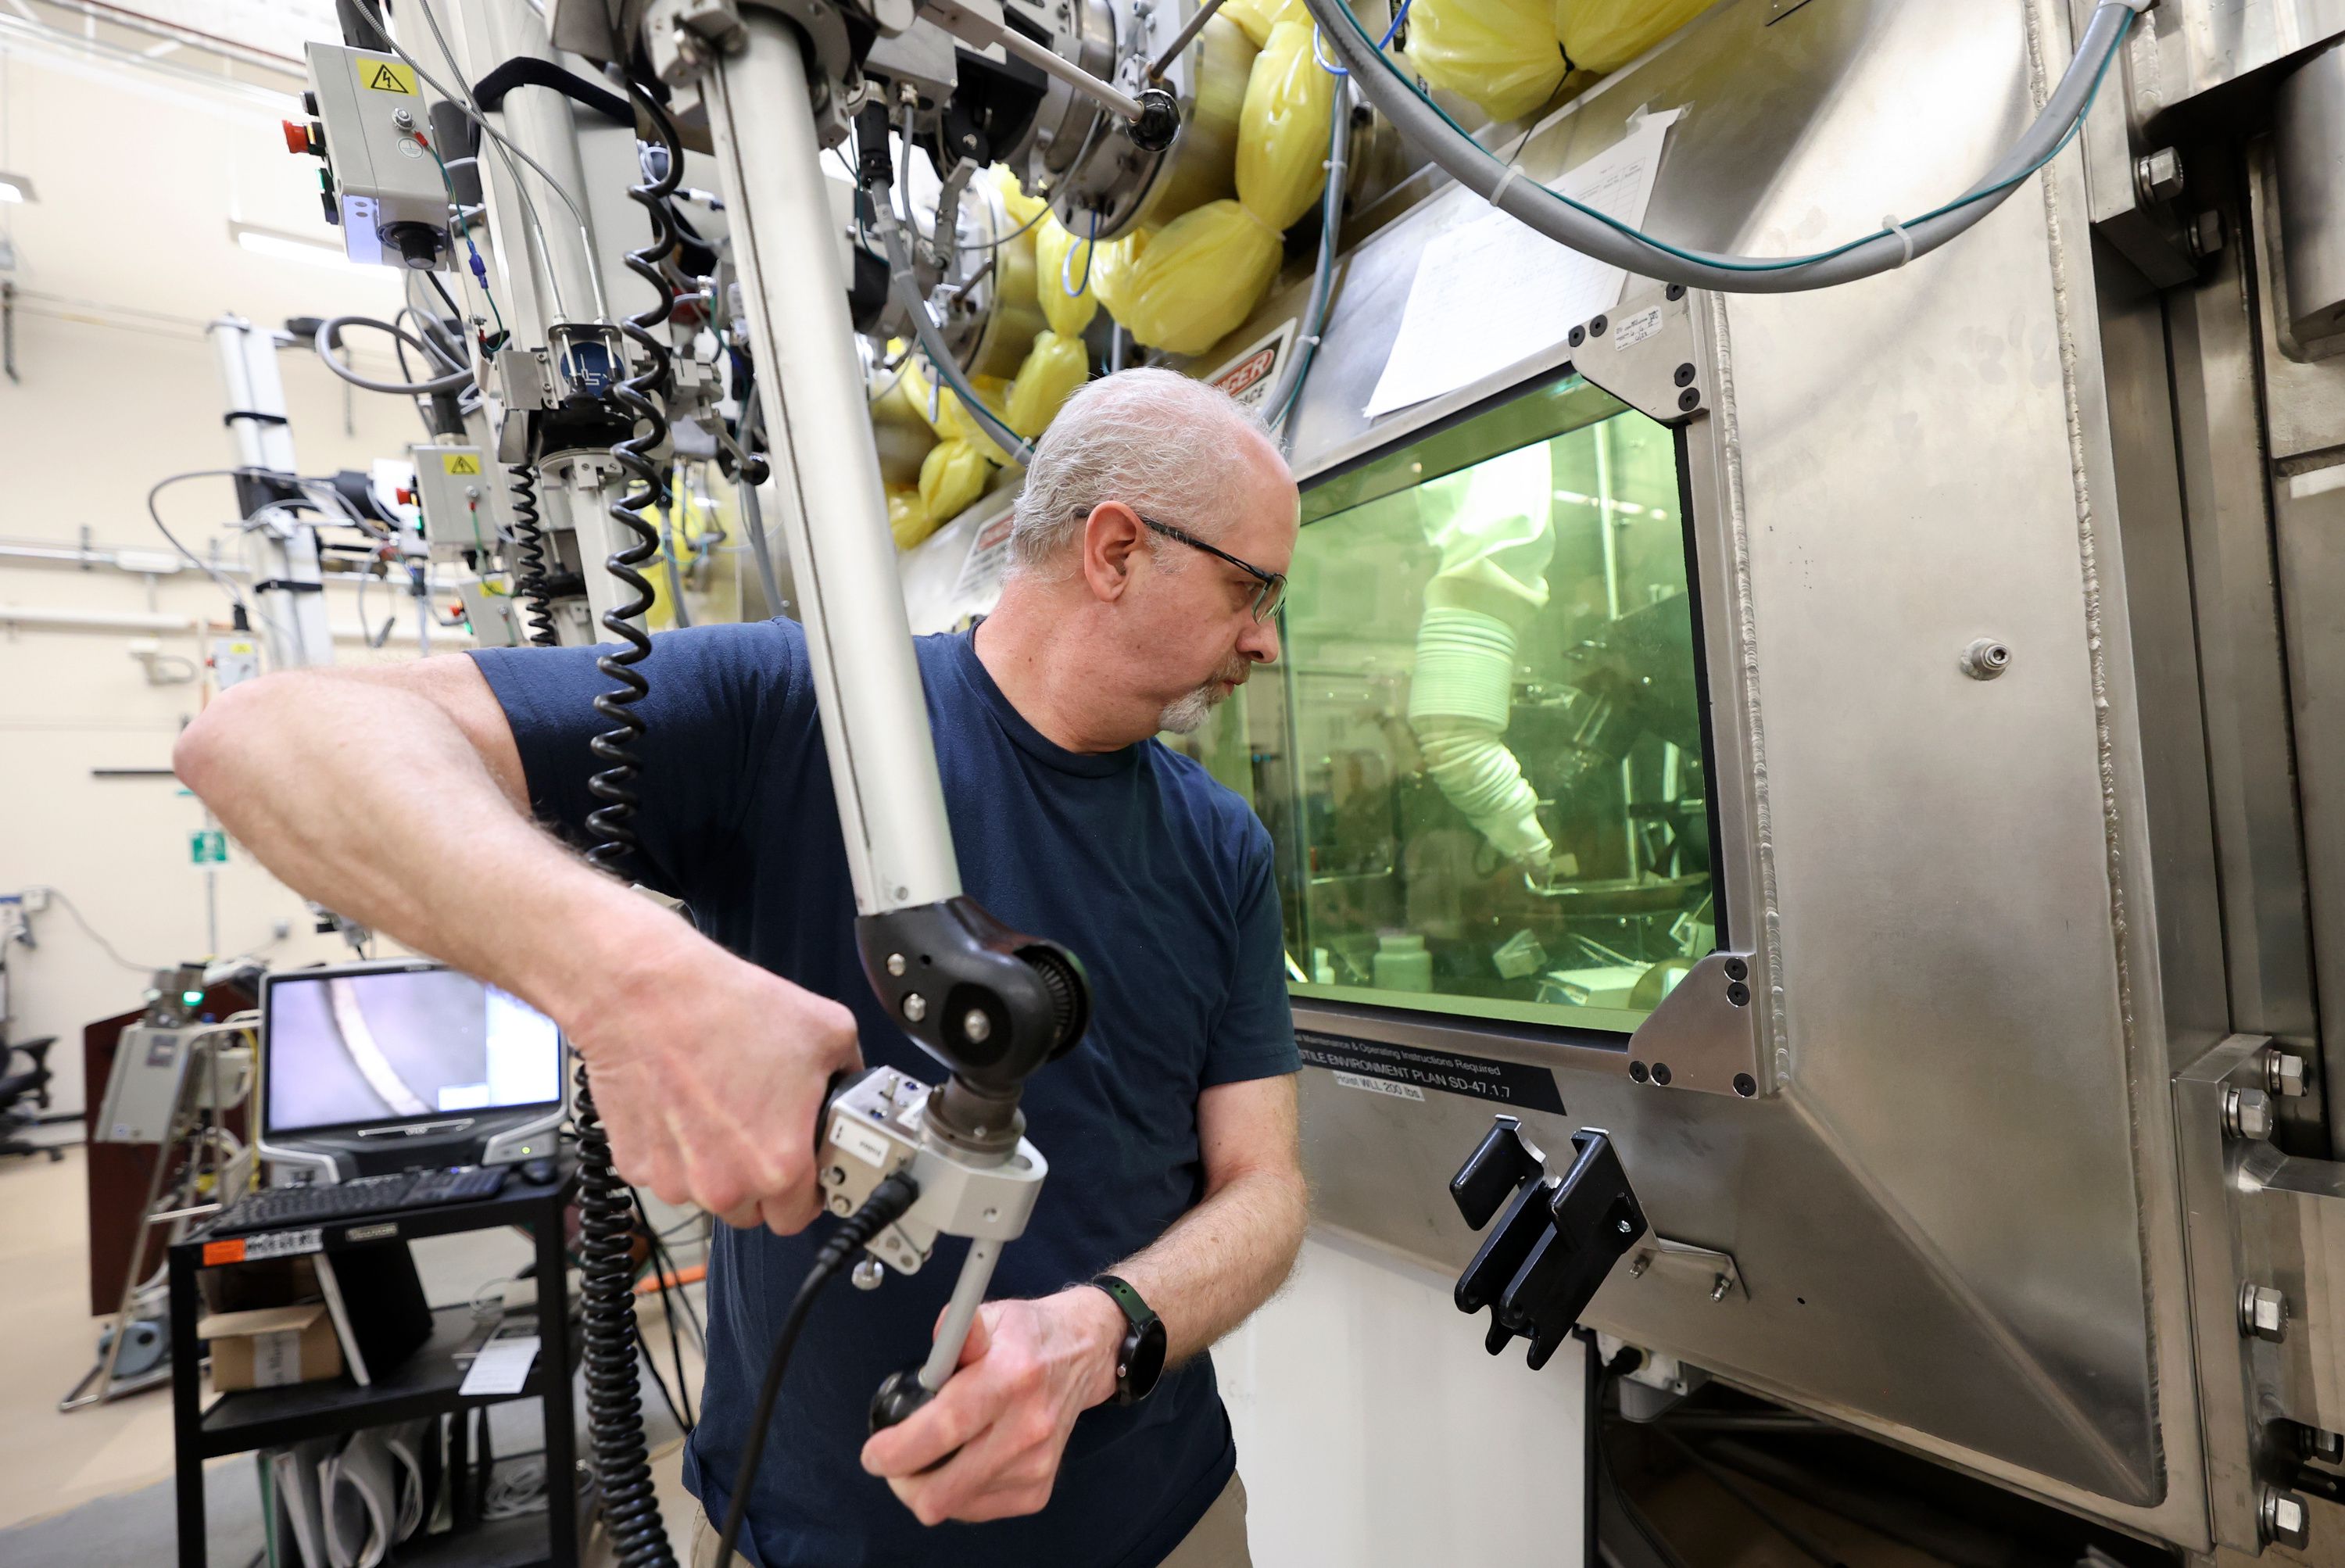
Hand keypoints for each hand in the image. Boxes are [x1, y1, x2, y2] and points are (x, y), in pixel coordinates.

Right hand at [564, 916, 861, 1233]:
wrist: (646, 992)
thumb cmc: (725, 1008)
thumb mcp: (829, 1032)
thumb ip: (850, 1077)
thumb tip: (852, 1091)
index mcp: (779, 1165)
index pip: (802, 1218)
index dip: (809, 1192)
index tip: (805, 1170)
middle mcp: (725, 1185)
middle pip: (754, 1211)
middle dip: (764, 1180)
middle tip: (763, 1129)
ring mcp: (675, 1179)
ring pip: (709, 1194)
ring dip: (718, 1166)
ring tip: (721, 1105)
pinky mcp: (636, 1164)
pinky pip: (669, 1172)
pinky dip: (678, 1150)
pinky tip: (686, 1104)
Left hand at [859, 1288, 1125, 1524]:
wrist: (1082, 1354)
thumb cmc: (1028, 1335)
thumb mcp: (992, 1315)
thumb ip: (958, 1329)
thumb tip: (938, 1335)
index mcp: (1011, 1376)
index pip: (946, 1427)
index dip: (899, 1449)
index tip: (874, 1453)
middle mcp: (1028, 1426)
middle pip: (945, 1490)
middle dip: (903, 1482)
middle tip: (893, 1460)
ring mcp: (1036, 1464)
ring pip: (954, 1506)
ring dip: (930, 1487)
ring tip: (932, 1452)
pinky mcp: (1038, 1488)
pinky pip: (975, 1510)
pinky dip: (958, 1493)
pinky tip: (962, 1461)